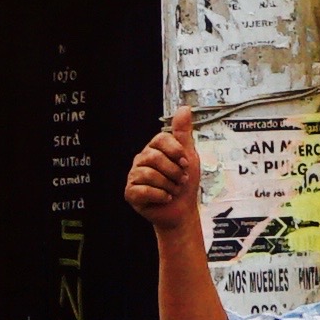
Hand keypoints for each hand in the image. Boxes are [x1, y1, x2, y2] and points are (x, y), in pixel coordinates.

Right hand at [122, 108, 203, 230]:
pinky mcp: (131, 193)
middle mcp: (141, 160)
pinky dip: (160, 196)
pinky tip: (164, 198)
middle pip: (155, 158)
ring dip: (169, 186)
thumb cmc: (184, 183)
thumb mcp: (189, 156)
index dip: (176, 152)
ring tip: (172, 190)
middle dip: (174, 172)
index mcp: (154, 149)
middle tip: (180, 180)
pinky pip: (143, 190)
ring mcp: (134, 176)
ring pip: (150, 175)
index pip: (161, 140)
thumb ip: (184, 133)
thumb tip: (184, 108)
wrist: (182, 210)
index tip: (185, 163)